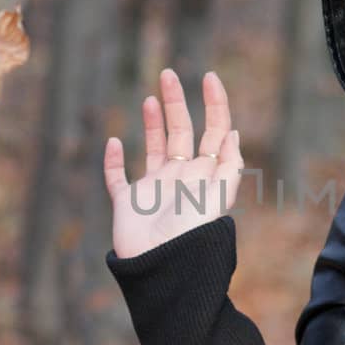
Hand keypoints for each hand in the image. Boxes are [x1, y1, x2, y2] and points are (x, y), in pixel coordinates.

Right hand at [104, 67, 243, 259]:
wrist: (162, 270)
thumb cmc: (191, 236)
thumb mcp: (216, 199)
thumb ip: (226, 167)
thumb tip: (231, 132)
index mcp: (204, 175)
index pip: (213, 132)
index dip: (215, 104)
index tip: (209, 76)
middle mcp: (181, 178)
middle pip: (182, 132)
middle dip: (176, 102)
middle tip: (169, 74)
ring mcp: (154, 190)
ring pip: (154, 149)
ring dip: (152, 124)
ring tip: (150, 98)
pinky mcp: (128, 204)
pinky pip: (118, 178)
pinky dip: (113, 161)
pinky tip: (113, 142)